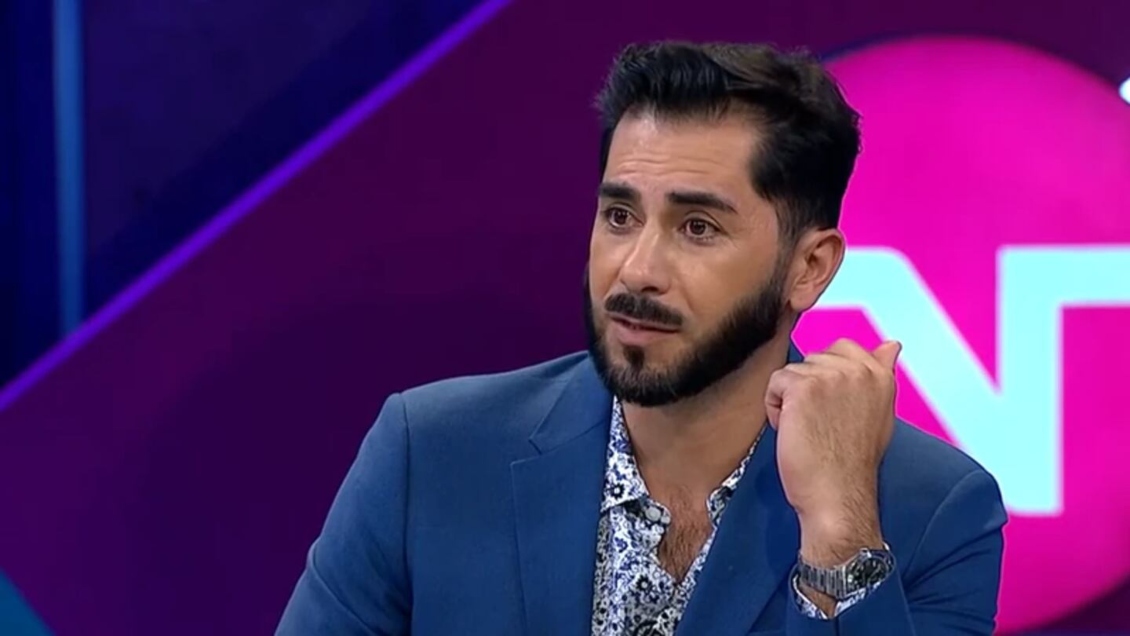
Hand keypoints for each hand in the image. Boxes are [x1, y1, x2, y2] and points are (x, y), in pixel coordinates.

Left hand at [765, 338, 900, 565]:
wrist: (838, 496)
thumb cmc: (852, 463)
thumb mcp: (879, 413)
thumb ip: (881, 375)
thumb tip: (891, 345)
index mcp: (880, 376)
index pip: (843, 347)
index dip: (827, 377)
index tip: (831, 409)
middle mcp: (859, 370)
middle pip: (813, 358)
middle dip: (808, 388)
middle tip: (821, 424)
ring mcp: (831, 376)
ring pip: (792, 372)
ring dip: (790, 400)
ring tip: (808, 429)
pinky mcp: (804, 387)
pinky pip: (775, 383)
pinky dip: (775, 408)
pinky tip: (792, 430)